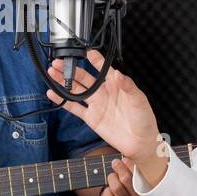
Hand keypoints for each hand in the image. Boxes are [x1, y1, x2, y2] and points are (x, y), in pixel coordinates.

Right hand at [44, 49, 163, 162]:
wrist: (140, 143)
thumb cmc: (144, 120)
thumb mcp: (139, 100)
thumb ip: (128, 86)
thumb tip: (119, 75)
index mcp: (116, 84)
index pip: (103, 68)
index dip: (94, 60)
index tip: (86, 52)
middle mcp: (104, 92)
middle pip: (83, 77)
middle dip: (71, 69)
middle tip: (59, 62)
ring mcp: (96, 104)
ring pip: (76, 90)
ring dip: (64, 82)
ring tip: (52, 73)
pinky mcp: (91, 117)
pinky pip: (74, 108)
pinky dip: (63, 101)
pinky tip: (53, 94)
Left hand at [100, 157, 147, 195]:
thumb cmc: (125, 184)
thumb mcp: (131, 174)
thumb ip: (132, 165)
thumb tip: (127, 153)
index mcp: (147, 190)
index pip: (141, 174)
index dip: (131, 165)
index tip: (125, 158)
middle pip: (126, 178)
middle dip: (118, 168)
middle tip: (115, 163)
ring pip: (116, 187)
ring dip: (111, 179)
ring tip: (112, 177)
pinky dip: (106, 191)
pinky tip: (109, 191)